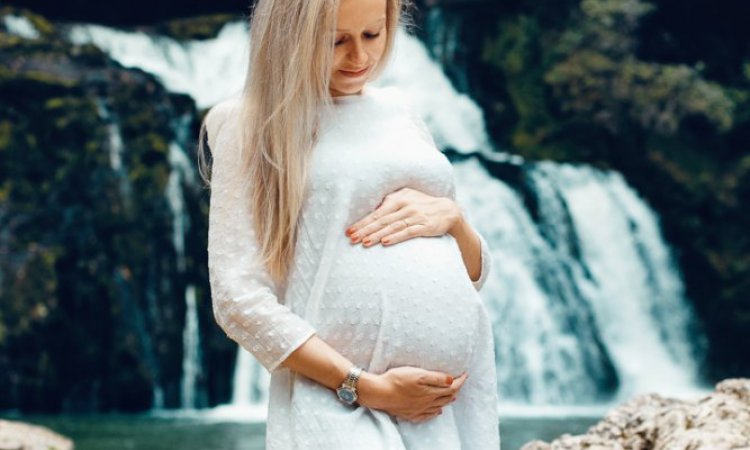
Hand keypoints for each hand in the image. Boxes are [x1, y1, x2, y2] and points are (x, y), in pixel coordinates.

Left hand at [345, 187, 462, 246]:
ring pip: (392, 227)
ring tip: (364, 243)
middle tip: (351, 238)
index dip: (362, 222)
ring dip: (377, 235)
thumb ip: (390, 203)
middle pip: (382, 220)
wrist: (448, 210)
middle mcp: (406, 206)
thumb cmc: (422, 205)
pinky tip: (385, 242)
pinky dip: (395, 237)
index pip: (376, 212)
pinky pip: (408, 232)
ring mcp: (415, 216)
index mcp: (399, 198)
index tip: (349, 231)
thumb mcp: (406, 197)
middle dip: (365, 230)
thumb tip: (371, 212)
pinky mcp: (425, 226)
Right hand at [356, 367, 468, 422]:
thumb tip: (452, 380)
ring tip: (451, 395)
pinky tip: (436, 411)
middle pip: (447, 397)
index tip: (465, 374)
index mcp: (431, 392)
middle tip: (459, 382)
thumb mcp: (418, 374)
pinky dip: (435, 412)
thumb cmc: (397, 380)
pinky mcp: (411, 414)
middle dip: (455, 390)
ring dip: (447, 400)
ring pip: (438, 406)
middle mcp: (428, 403)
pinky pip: (428, 416)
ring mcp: (419, 410)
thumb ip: (436, 378)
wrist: (380, 393)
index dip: (460, 381)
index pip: (452, 387)